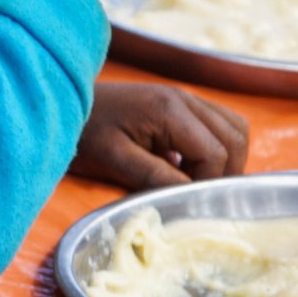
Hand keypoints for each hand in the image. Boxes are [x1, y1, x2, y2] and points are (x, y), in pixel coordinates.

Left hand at [71, 82, 249, 190]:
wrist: (62, 104)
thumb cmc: (84, 133)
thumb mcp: (114, 160)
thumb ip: (155, 176)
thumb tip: (193, 195)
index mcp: (169, 109)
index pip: (217, 152)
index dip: (209, 182)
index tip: (187, 200)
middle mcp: (184, 97)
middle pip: (235, 138)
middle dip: (225, 171)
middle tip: (199, 194)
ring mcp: (184, 96)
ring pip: (234, 127)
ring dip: (227, 157)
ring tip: (199, 180)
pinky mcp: (180, 102)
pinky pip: (219, 122)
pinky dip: (218, 145)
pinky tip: (191, 163)